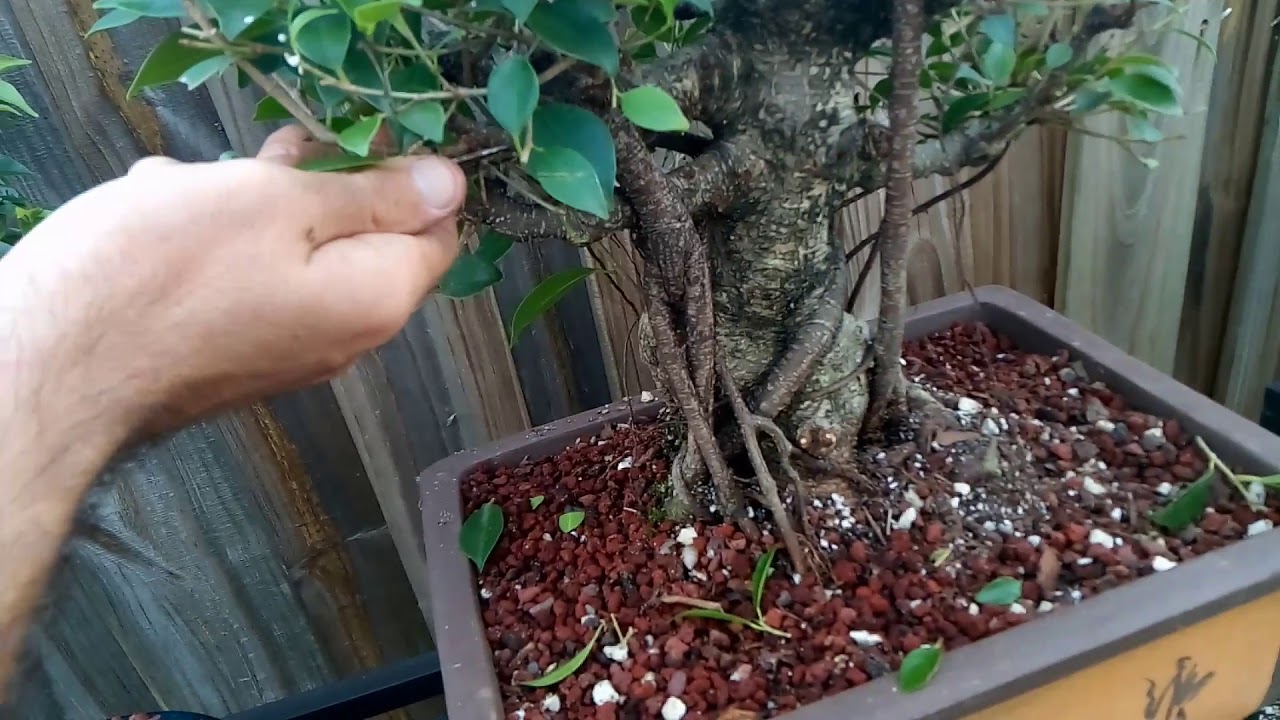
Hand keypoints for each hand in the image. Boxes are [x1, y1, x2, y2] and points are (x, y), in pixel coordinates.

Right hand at [0, 125, 464, 442]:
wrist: (59, 366)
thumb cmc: (170, 270)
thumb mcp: (279, 204)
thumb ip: (372, 197)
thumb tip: (451, 187)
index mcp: (377, 298)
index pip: (438, 235)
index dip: (411, 181)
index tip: (358, 141)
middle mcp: (346, 337)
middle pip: (364, 241)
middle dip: (322, 186)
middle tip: (275, 148)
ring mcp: (288, 350)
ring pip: (299, 255)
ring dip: (260, 206)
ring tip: (198, 179)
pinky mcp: (236, 354)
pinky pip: (253, 284)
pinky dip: (222, 243)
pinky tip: (169, 214)